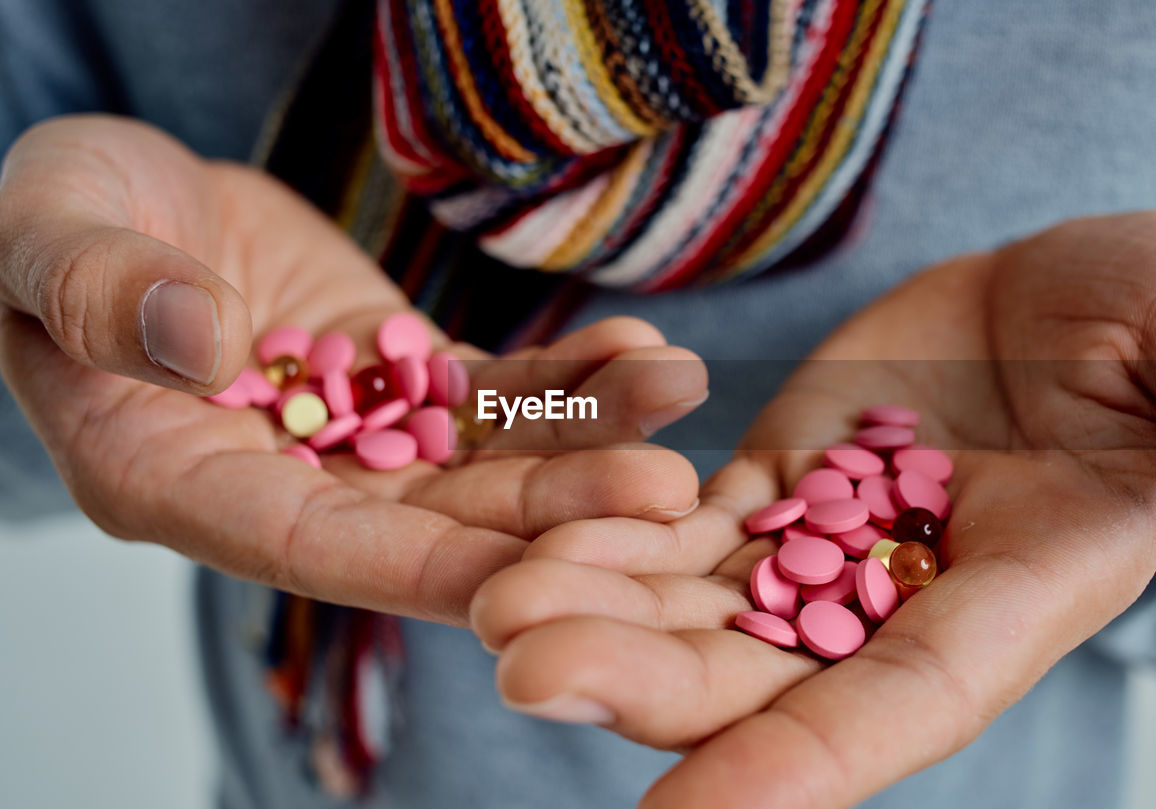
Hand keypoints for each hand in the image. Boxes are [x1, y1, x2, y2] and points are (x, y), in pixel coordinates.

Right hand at [0, 115, 706, 624]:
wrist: (125, 192)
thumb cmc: (58, 221)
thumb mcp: (45, 236)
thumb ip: (100, 292)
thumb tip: (197, 343)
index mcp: (177, 483)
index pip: (305, 546)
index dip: (412, 567)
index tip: (520, 582)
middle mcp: (283, 481)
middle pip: (425, 519)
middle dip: (543, 513)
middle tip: (662, 494)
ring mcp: (356, 433)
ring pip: (478, 458)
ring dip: (582, 440)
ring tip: (677, 399)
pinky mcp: (405, 376)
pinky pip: (491, 392)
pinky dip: (565, 380)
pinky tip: (640, 354)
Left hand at [471, 211, 1155, 806]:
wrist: (1070, 286)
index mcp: (1024, 596)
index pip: (904, 706)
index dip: (800, 769)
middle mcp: (907, 599)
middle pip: (764, 673)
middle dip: (648, 684)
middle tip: (522, 670)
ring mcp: (829, 541)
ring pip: (700, 603)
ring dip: (600, 610)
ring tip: (492, 603)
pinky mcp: (776, 477)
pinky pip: (682, 520)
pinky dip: (614, 531)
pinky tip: (535, 529)